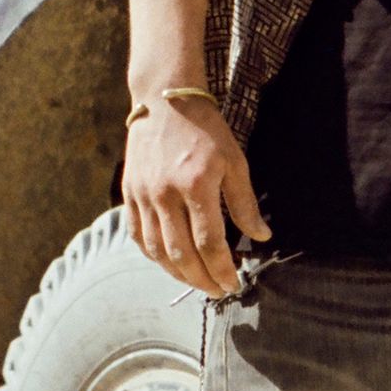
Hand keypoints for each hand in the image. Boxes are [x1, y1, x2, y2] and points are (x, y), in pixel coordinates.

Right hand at [124, 95, 268, 295]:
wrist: (163, 100)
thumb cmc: (205, 129)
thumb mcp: (234, 161)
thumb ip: (245, 203)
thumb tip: (261, 236)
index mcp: (196, 184)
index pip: (209, 242)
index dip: (222, 269)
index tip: (233, 283)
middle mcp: (165, 193)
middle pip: (181, 254)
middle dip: (202, 280)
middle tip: (217, 290)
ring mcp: (143, 195)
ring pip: (157, 251)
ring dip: (178, 273)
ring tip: (197, 281)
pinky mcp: (129, 193)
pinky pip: (138, 236)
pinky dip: (153, 256)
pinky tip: (169, 263)